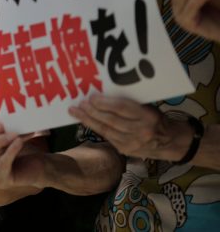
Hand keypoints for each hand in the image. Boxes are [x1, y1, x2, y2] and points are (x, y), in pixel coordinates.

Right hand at [0, 123, 46, 189]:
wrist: (38, 168)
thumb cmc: (21, 151)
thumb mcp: (7, 140)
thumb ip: (0, 133)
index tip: (1, 124)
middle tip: (11, 132)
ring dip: (6, 143)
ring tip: (18, 136)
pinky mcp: (0, 182)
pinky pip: (3, 163)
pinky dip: (11, 151)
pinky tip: (19, 142)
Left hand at [69, 94, 192, 160]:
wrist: (169, 141)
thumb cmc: (155, 118)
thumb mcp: (147, 107)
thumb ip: (129, 103)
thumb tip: (103, 94)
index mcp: (148, 116)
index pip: (122, 108)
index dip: (105, 103)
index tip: (92, 97)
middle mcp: (141, 130)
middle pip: (111, 120)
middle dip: (92, 111)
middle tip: (79, 103)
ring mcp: (133, 142)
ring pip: (106, 129)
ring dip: (88, 120)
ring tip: (75, 111)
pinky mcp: (126, 150)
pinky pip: (107, 136)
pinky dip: (94, 127)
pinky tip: (84, 121)